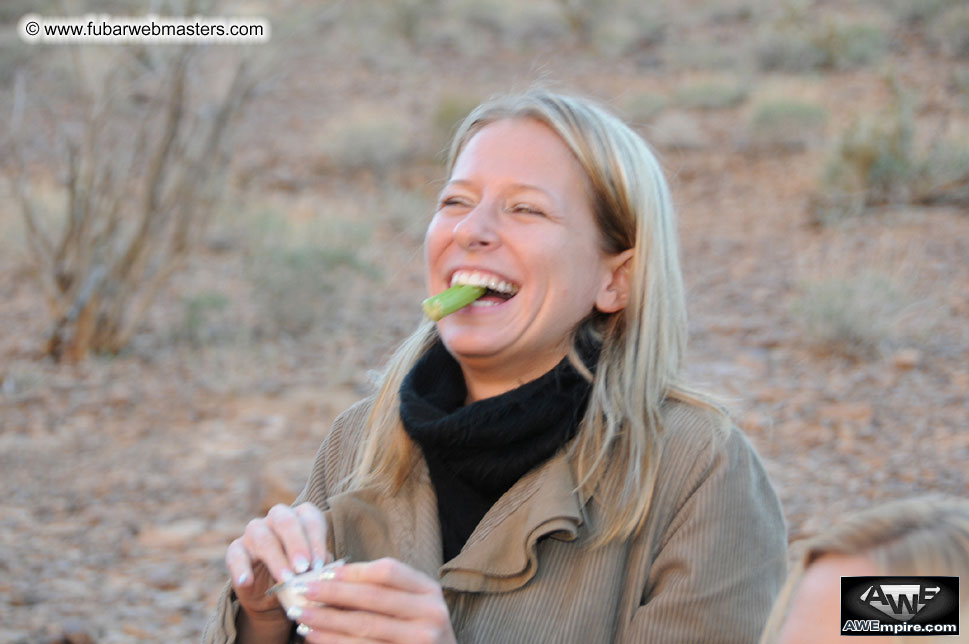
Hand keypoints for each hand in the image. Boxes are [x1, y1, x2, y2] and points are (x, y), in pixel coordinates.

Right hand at [225, 502, 330, 623]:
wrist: (271, 595)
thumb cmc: (299, 575)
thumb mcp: (312, 570)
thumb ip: (320, 566)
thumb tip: (327, 568)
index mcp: (300, 517)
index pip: (310, 519)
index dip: (316, 541)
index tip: (321, 565)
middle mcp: (276, 518)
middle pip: (286, 521)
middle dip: (296, 544)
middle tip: (304, 567)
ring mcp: (254, 532)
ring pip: (262, 537)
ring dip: (276, 559)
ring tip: (286, 579)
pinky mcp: (236, 549)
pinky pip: (235, 555)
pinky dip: (240, 568)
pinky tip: (246, 581)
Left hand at [288, 557, 456, 643]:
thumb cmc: (419, 632)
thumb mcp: (413, 606)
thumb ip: (383, 591)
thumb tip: (332, 578)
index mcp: (429, 591)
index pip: (387, 571)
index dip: (353, 571)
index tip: (323, 573)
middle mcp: (430, 614)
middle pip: (372, 598)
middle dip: (332, 593)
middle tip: (302, 590)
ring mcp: (419, 641)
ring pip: (364, 626)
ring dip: (327, 620)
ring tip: (301, 616)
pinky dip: (334, 643)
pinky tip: (315, 637)